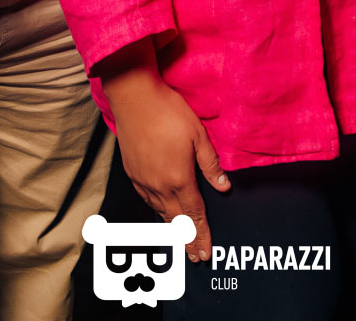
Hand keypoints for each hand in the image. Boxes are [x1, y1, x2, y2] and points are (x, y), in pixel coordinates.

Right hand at [103, 56, 230, 262]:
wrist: (134, 98)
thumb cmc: (169, 112)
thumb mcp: (198, 136)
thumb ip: (211, 166)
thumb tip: (224, 188)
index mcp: (179, 179)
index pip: (195, 214)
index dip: (202, 235)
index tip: (206, 253)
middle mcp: (159, 185)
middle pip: (176, 221)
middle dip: (188, 241)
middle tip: (196, 257)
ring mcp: (143, 180)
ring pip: (159, 212)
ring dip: (172, 229)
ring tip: (180, 240)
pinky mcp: (131, 172)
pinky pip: (146, 199)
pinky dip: (156, 211)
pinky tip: (160, 212)